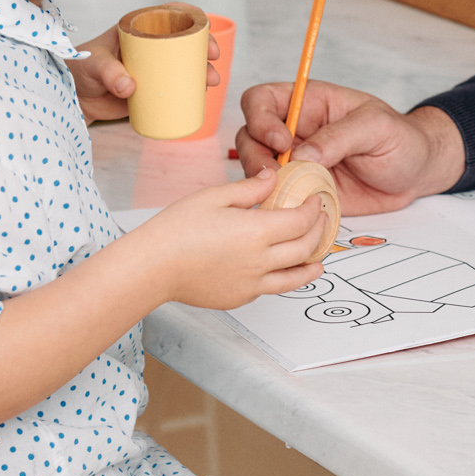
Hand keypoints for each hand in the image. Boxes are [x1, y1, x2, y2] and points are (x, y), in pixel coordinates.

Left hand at [69, 26, 220, 123]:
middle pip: (186, 40)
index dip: (192, 18)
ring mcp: (154, 67)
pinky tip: (203, 95)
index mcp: (139, 27)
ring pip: (186, 64)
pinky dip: (193, 89)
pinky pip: (178, 86)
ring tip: (211, 82)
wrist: (74, 98)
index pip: (171, 14)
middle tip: (213, 58)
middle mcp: (151, 45)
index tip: (204, 29)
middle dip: (205, 46)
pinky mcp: (154, 88)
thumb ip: (109, 72)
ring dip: (204, 70)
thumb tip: (130, 86)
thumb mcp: (94, 64)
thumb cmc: (80, 70)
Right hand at [131, 165, 327, 309]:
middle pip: (304, 248)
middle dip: (319, 233)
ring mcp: (251, 284)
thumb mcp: (214, 197)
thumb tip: (274, 177)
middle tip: (322, 222)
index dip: (313, 210)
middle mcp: (259, 261)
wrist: (152, 267)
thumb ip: (251, 188)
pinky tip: (283, 271)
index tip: (316, 200)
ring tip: (319, 260)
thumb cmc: (177, 229)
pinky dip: (283, 278)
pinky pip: (270, 288)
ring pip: (294, 278)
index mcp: (256, 232)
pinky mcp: (239, 298)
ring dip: (311, 265)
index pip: (300, 221)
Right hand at [237, 79, 463, 213]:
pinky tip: (292, 212)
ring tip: (284, 195)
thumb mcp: (377, 127)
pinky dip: (277, 205)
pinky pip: (277, 197)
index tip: (283, 142)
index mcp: (309, 103)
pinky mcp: (304, 191)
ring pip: (256, 169)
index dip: (261, 118)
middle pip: (250, 136)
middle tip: (277, 174)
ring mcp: (297, 163)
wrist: (416, 173)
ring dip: (262, 183)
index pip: (262, 100)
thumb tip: (303, 154)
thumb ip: (340, 136)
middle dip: (255, 156)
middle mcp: (296, 131)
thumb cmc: (400, 139)